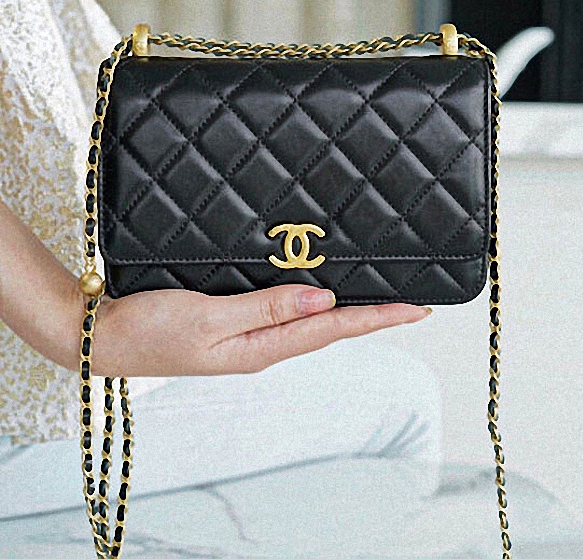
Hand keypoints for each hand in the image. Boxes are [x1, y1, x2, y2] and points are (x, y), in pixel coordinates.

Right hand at [90, 285, 431, 376]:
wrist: (107, 336)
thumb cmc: (151, 329)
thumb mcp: (211, 318)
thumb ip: (267, 307)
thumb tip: (323, 300)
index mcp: (261, 346)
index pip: (333, 330)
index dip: (377, 318)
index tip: (416, 308)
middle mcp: (262, 344)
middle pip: (329, 327)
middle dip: (371, 315)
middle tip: (408, 301)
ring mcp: (249, 337)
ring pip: (310, 320)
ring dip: (346, 310)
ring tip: (377, 297)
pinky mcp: (235, 325)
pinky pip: (285, 313)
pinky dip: (312, 304)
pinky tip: (320, 295)